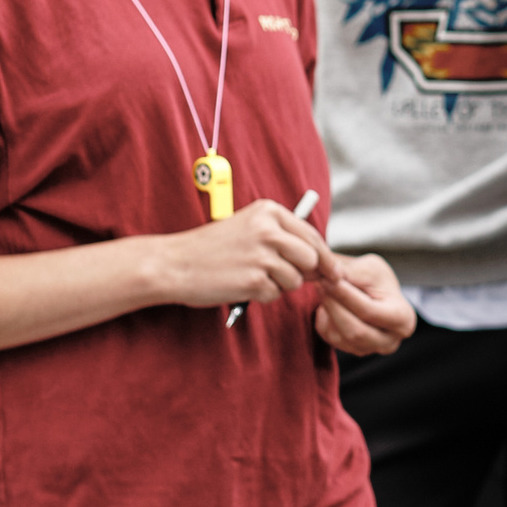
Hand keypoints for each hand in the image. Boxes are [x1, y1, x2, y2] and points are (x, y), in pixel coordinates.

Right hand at [149, 198, 339, 309]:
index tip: (332, 271)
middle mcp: (269, 230)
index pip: (312, 235)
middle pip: (311, 259)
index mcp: (269, 211)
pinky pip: (275, 294)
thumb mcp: (249, 228)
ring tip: (250, 275)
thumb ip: (283, 239)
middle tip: (281, 276)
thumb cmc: (212, 249)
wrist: (174, 263)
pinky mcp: (254, 279)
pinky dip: (261, 295)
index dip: (324, 257)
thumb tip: (322, 264)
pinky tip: (241, 285)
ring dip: (278, 285)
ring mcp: (262, 255)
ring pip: (295, 280)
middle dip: (303, 273)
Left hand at [314, 252, 415, 354]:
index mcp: (403, 319)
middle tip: (319, 283)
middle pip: (354, 331)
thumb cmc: (378, 281)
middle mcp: (390, 341)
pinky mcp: (353, 351)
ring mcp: (371, 350)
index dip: (345, 295)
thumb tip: (329, 272)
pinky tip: (328, 304)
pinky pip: (330, 339)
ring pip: (339, 337)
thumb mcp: (371, 268)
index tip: (327, 278)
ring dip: (327, 311)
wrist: (378, 295)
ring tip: (323, 288)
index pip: (368, 311)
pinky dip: (324, 320)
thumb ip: (351, 271)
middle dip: (333, 306)